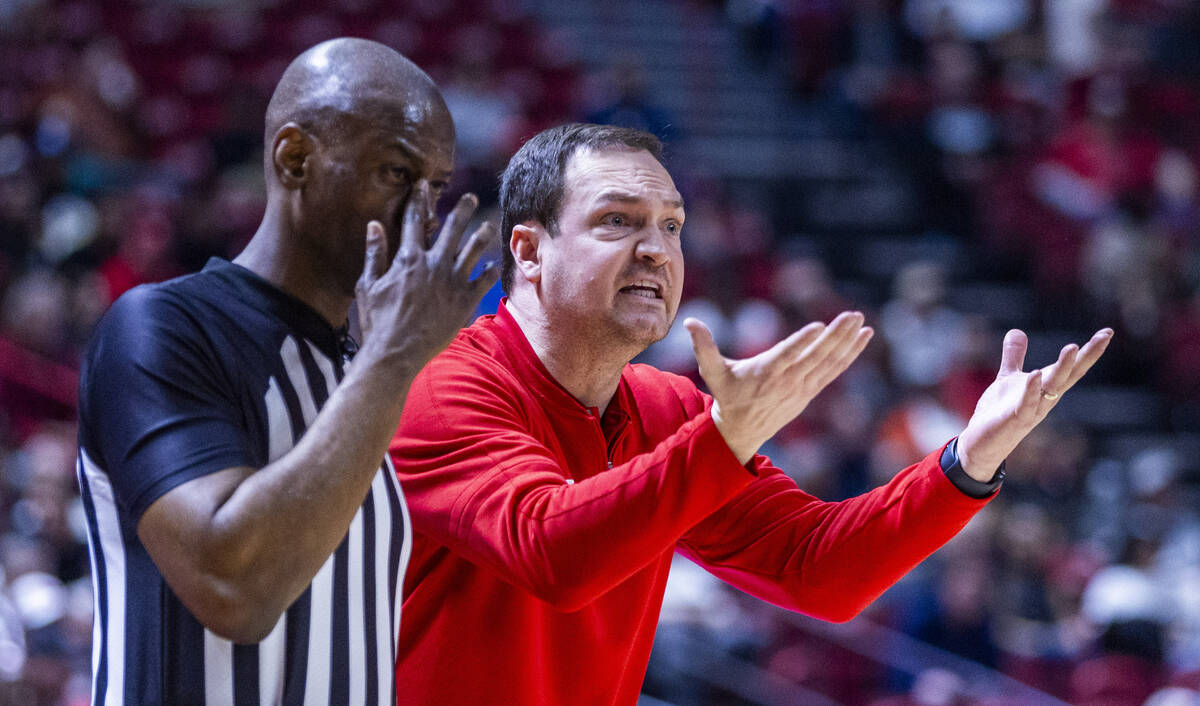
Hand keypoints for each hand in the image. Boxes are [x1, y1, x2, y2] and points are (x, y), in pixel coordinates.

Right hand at [355, 185, 497, 368]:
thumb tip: (373, 225)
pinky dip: (489, 270)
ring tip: (488, 226)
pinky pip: (483, 280)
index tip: (423, 185)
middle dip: (462, 209)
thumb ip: (374, 253)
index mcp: (409, 258)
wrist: (396, 352)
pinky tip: (492, 265)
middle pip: (452, 228)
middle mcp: (434, 264)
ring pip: (473, 250)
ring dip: (481, 235)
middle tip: (470, 197)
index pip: (414, 220)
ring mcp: (452, 281)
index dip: (419, 199)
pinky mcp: (464, 300)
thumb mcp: (368, 284)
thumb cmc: (378, 321)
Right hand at [687, 311, 873, 463]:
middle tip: (852, 315)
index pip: (786, 355)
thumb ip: (703, 346)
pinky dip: (850, 355)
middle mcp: (787, 381)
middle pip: (815, 357)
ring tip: (862, 323)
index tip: (819, 326)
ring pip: (829, 363)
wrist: (741, 431)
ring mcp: (802, 388)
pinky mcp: (810, 391)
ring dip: (847, 343)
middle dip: (836, 336)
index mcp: (765, 373)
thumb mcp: (711, 372)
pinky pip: (834, 371)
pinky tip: (863, 338)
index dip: (802, 342)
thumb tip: (689, 321)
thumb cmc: (726, 395)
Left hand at [956, 328, 1112, 480]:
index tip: (1108, 332)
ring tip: (1073, 347)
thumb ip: (1014, 356)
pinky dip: (1032, 390)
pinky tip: (1036, 374)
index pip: (1072, 368)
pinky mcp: (1015, 420)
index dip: (1090, 351)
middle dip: (1086, 356)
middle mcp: (1046, 399)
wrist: (983, 444)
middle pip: (1069, 375)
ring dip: (1062, 368)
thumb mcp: (1008, 378)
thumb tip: (1017, 331)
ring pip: (1053, 387)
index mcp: (1047, 388)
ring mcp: (1033, 410)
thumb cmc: (999, 412)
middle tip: (1104, 336)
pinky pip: (1026, 404)